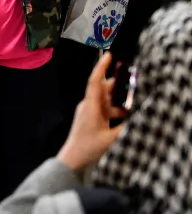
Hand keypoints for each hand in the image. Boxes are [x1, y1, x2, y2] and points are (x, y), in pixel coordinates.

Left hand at [56, 53, 125, 173]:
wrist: (73, 158)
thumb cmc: (89, 147)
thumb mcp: (111, 138)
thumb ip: (127, 127)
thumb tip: (141, 117)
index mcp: (91, 106)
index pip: (95, 81)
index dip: (101, 67)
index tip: (109, 55)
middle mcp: (89, 105)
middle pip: (104, 89)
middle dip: (119, 84)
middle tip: (134, 81)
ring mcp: (89, 112)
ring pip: (106, 99)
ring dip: (120, 99)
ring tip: (136, 100)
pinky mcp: (91, 118)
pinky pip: (105, 108)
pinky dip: (116, 109)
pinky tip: (128, 115)